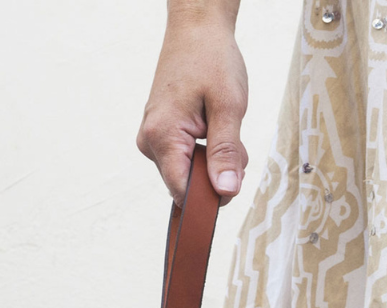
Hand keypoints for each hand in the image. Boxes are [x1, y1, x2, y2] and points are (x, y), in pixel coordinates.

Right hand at [136, 6, 247, 204]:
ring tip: (222, 128)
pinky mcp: (158, 134)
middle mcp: (149, 142)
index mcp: (162, 137)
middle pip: (184, 183)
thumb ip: (227, 152)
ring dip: (210, 162)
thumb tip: (226, 190)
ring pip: (185, 171)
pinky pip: (182, 158)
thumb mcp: (229, 107)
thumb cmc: (211, 59)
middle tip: (236, 147)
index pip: (181, 190)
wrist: (196, 29)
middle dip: (214, 174)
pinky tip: (211, 128)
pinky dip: (202, 152)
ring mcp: (151, 139)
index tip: (232, 190)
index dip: (207, 198)